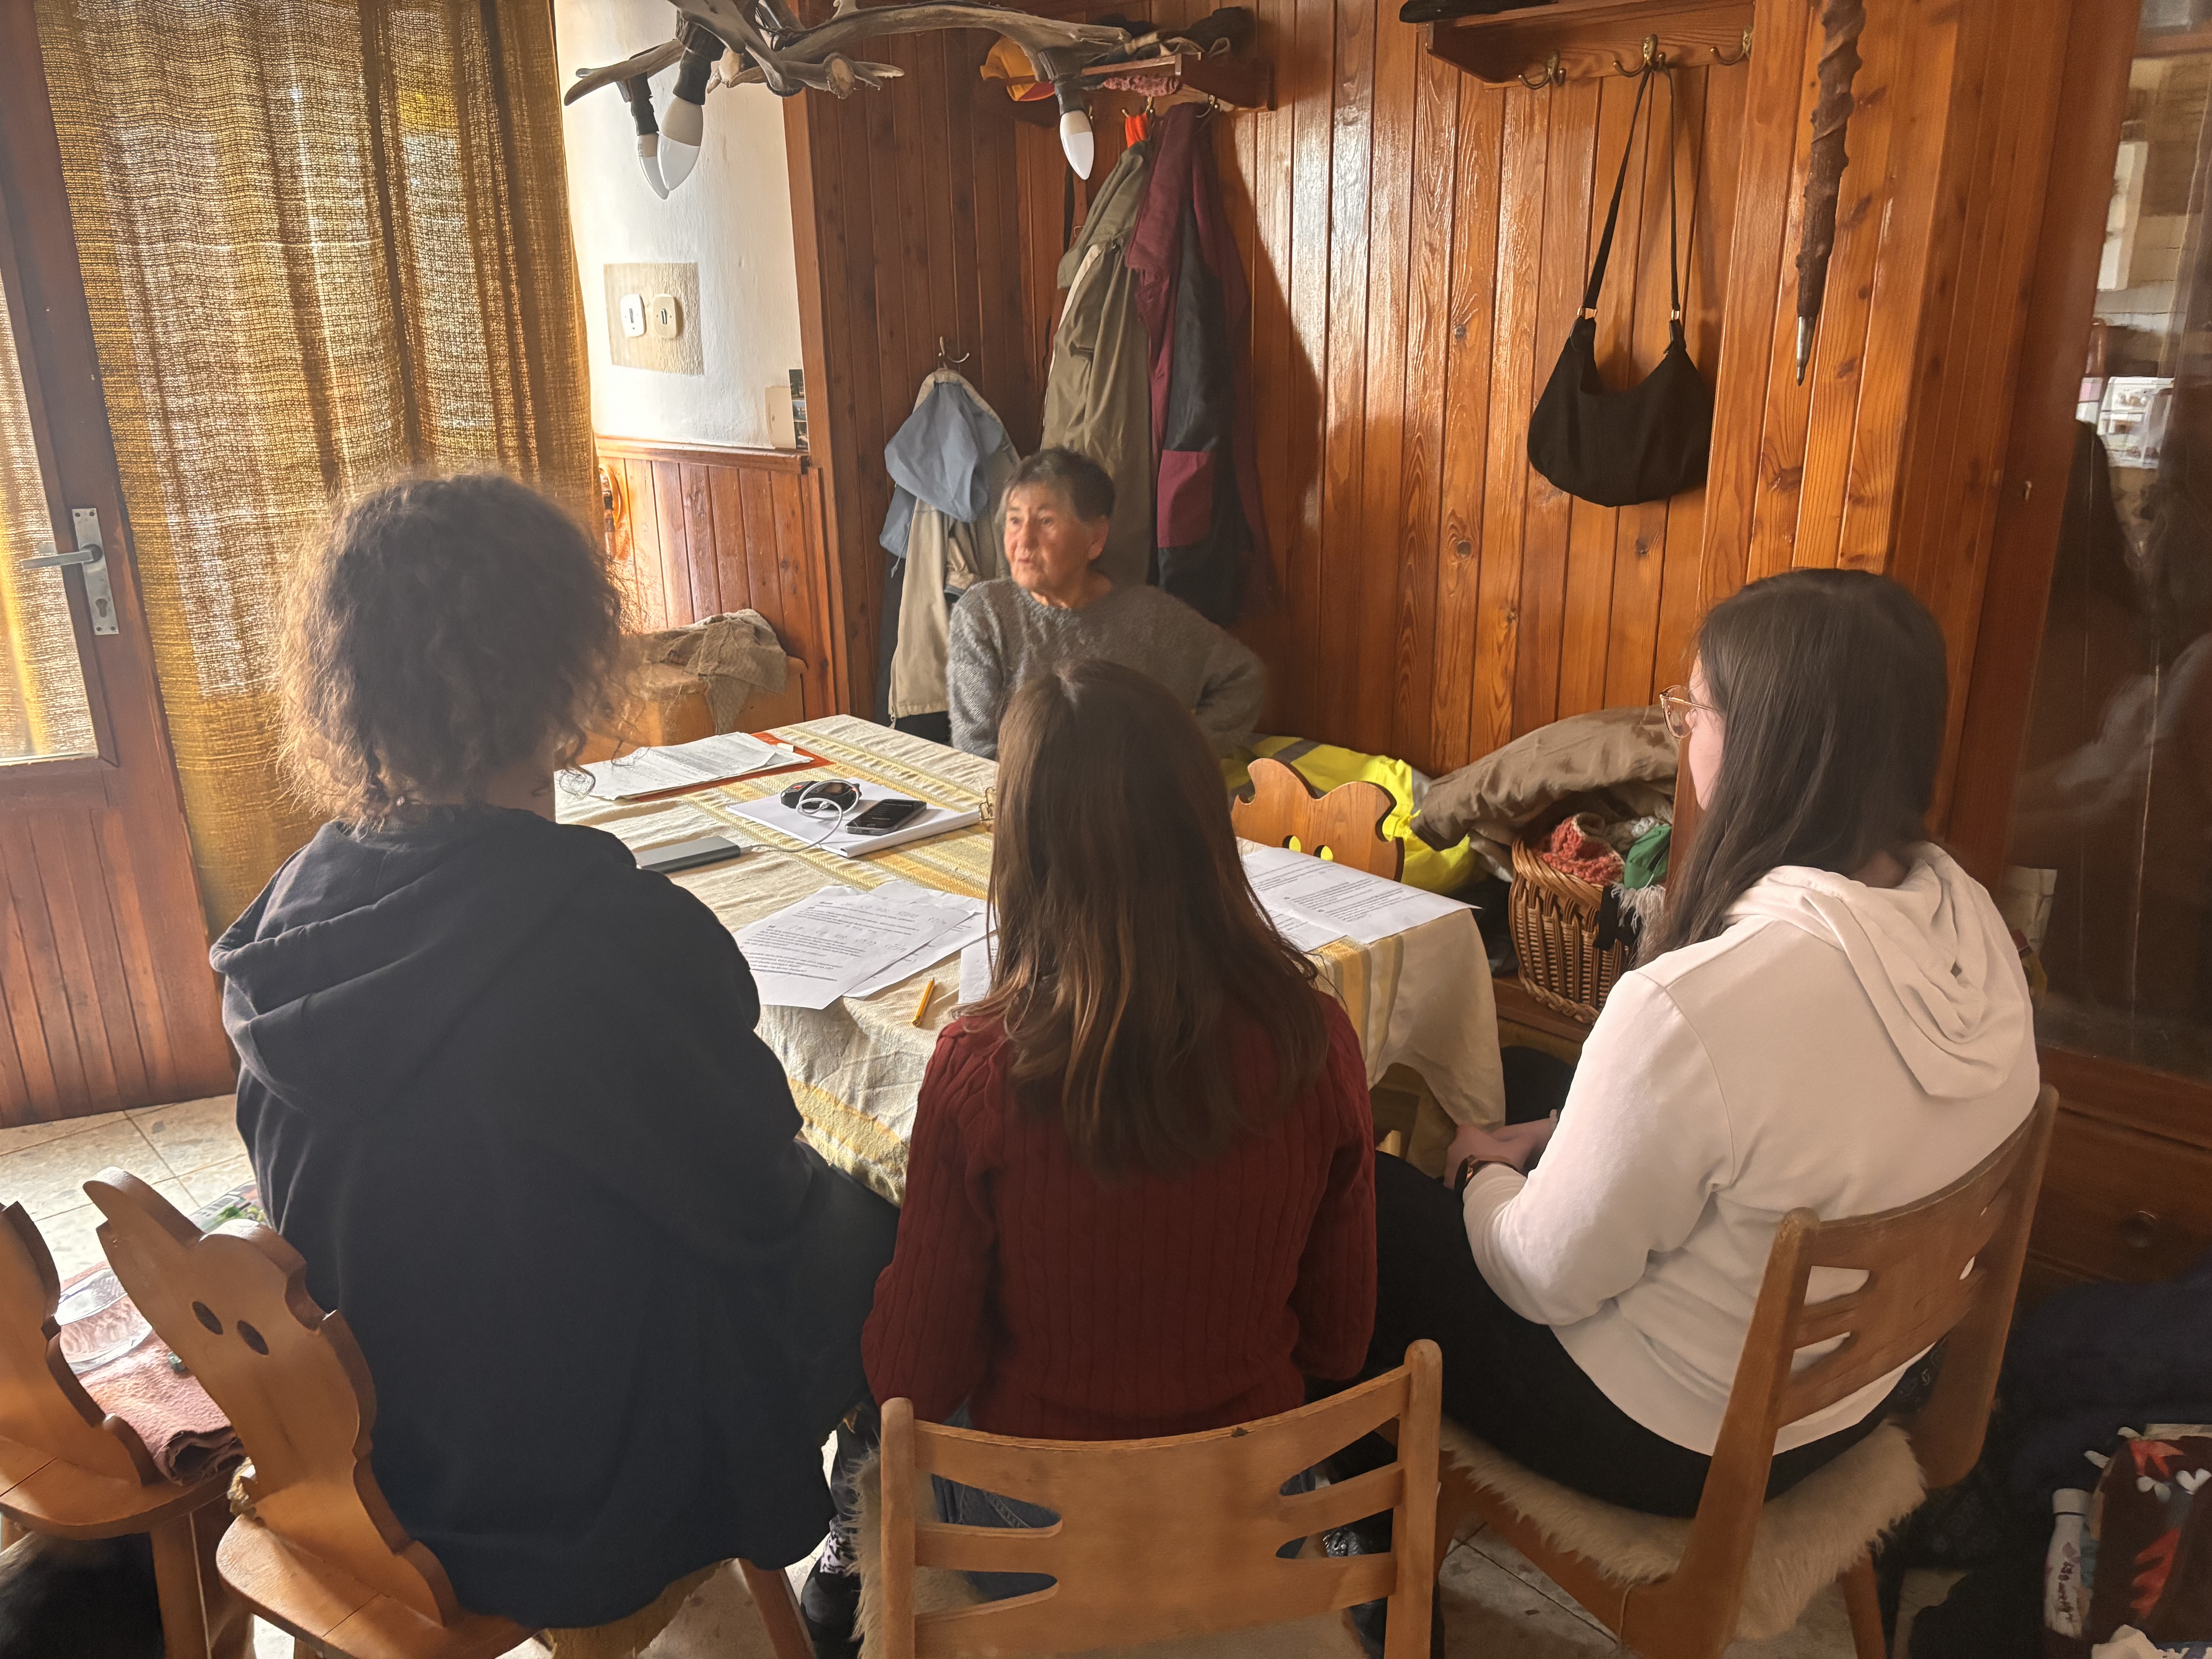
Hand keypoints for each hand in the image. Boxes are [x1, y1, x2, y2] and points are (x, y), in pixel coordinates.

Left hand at [1443, 1117, 1557, 1178]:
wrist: (1488, 1186)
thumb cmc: (1501, 1161)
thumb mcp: (1519, 1148)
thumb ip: (1525, 1140)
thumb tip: (1531, 1136)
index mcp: (1467, 1134)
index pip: (1468, 1130)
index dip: (1477, 1136)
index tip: (1487, 1145)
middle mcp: (1453, 1146)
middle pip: (1462, 1146)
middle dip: (1472, 1152)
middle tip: (1487, 1162)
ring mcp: (1449, 1164)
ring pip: (1457, 1163)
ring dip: (1466, 1167)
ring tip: (1482, 1176)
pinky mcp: (1448, 1181)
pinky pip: (1455, 1180)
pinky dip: (1463, 1182)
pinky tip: (1475, 1187)